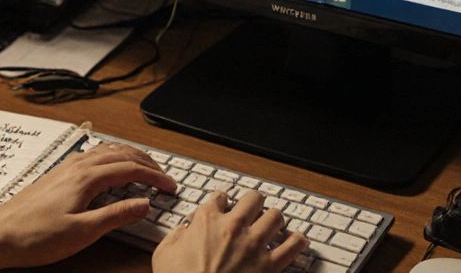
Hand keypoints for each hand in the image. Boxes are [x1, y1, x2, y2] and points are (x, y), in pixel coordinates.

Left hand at [0, 141, 176, 272]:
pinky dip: (112, 157)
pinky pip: (93, 155)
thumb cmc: (35, 236)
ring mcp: (65, 167)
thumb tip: (144, 203)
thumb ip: (116, 216)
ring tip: (145, 167)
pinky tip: (111, 168)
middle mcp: (77, 166)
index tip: (171, 187)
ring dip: (130, 156)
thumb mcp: (82, 232)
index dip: (155, 177)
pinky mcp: (57, 174)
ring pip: (106, 150)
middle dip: (147, 162)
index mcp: (86, 177)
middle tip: (164, 176)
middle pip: (121, 153)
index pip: (131, 169)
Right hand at [152, 191, 308, 272]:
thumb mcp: (164, 254)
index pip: (220, 196)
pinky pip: (293, 246)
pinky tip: (296, 241)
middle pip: (254, 198)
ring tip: (273, 224)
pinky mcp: (269, 265)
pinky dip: (297, 242)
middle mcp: (233, 226)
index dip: (221, 201)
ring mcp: (254, 245)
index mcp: (207, 220)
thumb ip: (174, 236)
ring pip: (276, 216)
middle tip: (253, 209)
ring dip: (274, 219)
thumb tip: (183, 231)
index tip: (223, 206)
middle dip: (253, 203)